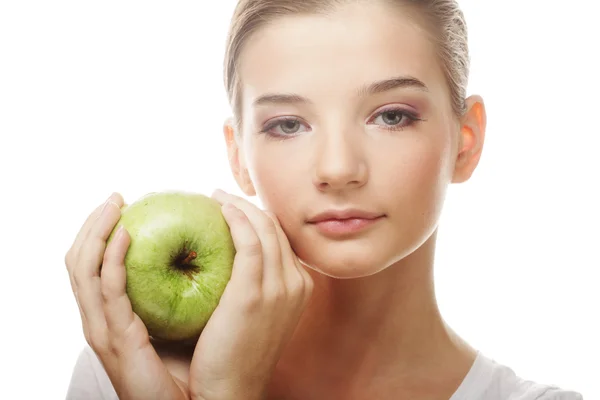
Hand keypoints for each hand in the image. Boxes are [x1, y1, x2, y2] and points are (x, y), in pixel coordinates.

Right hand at [65, 193, 189, 399]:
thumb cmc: (193, 365)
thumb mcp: (182, 319)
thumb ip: (180, 292)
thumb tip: (203, 256)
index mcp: (113, 314)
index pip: (94, 265)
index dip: (101, 233)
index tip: (123, 205)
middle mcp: (100, 318)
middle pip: (79, 261)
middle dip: (93, 224)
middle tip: (116, 197)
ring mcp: (103, 328)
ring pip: (82, 270)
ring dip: (96, 232)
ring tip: (115, 206)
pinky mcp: (115, 337)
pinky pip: (107, 290)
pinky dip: (111, 258)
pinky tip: (125, 235)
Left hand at [188, 190, 313, 399]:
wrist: (230, 391)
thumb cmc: (234, 353)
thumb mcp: (257, 315)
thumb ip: (255, 285)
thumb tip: (230, 258)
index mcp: (300, 287)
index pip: (282, 239)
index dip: (258, 218)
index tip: (233, 207)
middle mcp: (297, 283)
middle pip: (276, 228)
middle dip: (249, 206)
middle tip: (220, 196)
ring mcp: (281, 287)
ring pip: (265, 228)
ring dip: (239, 206)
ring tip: (215, 197)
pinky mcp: (256, 292)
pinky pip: (250, 240)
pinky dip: (237, 219)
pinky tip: (219, 209)